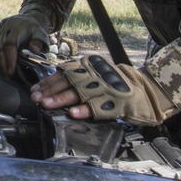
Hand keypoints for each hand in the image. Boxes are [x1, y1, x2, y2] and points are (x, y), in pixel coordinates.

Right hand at [0, 14, 49, 76]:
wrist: (23, 20)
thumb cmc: (32, 30)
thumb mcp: (40, 33)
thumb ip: (39, 42)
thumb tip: (35, 51)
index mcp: (16, 29)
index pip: (9, 44)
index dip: (9, 58)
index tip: (12, 71)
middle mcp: (3, 30)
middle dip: (2, 65)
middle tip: (8, 76)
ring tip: (3, 74)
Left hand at [30, 55, 174, 126]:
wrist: (146, 89)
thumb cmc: (115, 83)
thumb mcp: (96, 74)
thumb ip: (78, 78)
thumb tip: (52, 87)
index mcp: (90, 67)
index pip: (64, 73)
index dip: (48, 82)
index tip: (35, 90)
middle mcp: (96, 74)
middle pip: (69, 82)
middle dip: (50, 91)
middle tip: (36, 98)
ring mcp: (106, 88)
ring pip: (79, 93)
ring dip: (62, 99)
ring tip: (47, 104)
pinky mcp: (116, 102)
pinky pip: (98, 107)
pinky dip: (84, 110)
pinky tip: (73, 113)